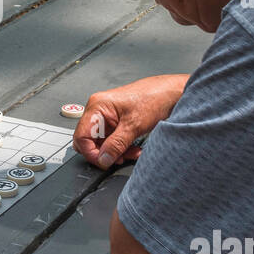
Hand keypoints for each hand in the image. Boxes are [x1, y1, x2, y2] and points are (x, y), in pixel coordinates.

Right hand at [73, 74, 189, 168]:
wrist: (171, 93)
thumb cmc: (154, 97)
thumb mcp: (134, 125)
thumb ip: (116, 145)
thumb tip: (103, 159)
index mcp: (97, 106)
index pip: (81, 136)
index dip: (91, 152)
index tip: (104, 161)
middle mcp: (99, 111)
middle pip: (89, 141)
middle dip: (104, 153)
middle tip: (118, 158)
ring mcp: (107, 117)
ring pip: (102, 143)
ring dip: (116, 152)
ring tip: (132, 152)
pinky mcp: (117, 122)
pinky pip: (112, 140)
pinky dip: (122, 148)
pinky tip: (134, 148)